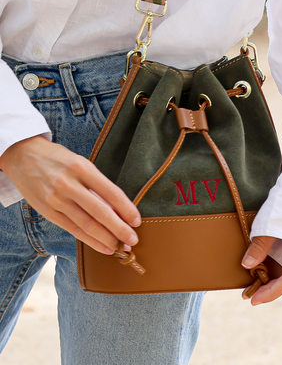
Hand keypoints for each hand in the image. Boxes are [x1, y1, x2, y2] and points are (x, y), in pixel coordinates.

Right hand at [0, 135, 140, 254]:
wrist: (24, 156)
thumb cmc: (59, 159)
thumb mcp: (80, 163)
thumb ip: (97, 185)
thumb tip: (118, 209)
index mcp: (82, 168)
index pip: (111, 192)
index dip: (126, 208)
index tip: (137, 220)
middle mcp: (69, 184)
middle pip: (100, 212)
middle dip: (119, 229)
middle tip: (133, 239)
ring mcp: (56, 199)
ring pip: (87, 224)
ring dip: (107, 239)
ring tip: (120, 247)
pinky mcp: (48, 212)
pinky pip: (73, 229)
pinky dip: (90, 241)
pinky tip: (103, 247)